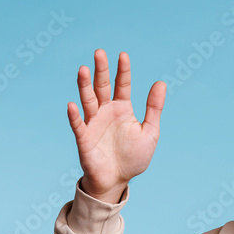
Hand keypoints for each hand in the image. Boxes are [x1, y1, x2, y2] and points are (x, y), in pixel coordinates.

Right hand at [68, 49, 164, 202]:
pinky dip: (75, 116)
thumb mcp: (150, 132)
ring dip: (85, 86)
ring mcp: (93, 123)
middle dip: (101, 70)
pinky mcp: (84, 138)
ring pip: (88, 100)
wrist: (117, 180)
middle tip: (99, 52)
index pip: (122, 84)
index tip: (123, 55)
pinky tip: (72, 104)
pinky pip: (78, 125)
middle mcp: (106, 111)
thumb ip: (154, 109)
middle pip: (102, 86)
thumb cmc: (133, 157)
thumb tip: (161, 83)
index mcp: (122, 108)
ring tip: (84, 69)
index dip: (122, 70)